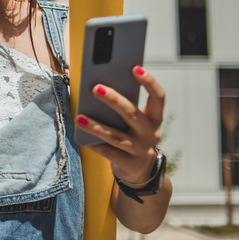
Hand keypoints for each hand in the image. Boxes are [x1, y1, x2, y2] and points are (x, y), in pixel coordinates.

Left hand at [74, 66, 164, 184]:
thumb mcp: (133, 122)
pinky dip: (94, 144)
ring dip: (96, 126)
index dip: (149, 82)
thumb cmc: (131, 136)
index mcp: (154, 118)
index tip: (135, 68)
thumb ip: (124, 107)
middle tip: (96, 88)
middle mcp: (151, 133)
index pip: (158, 97)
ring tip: (79, 117)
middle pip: (132, 114)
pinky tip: (81, 137)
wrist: (140, 171)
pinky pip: (109, 153)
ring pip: (116, 136)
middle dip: (114, 100)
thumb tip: (99, 88)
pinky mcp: (130, 165)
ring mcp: (142, 150)